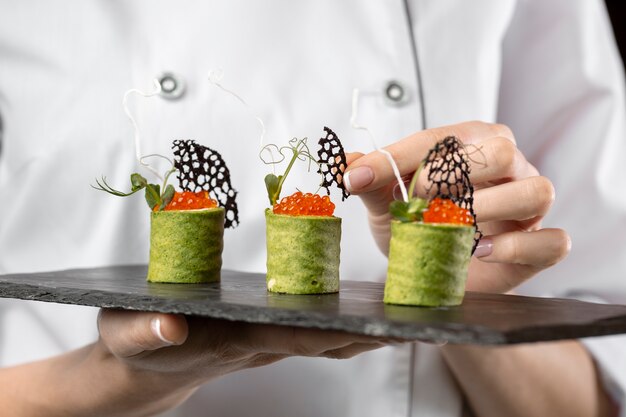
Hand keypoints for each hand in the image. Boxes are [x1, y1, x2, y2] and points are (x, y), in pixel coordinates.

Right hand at [92, 309, 389, 414]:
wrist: (143, 362)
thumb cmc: (133, 341)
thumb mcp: (126, 332)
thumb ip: (143, 331)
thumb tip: (168, 328)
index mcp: (234, 339)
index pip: (294, 337)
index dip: (337, 334)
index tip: (378, 329)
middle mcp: (261, 342)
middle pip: (327, 342)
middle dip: (372, 336)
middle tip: (423, 325)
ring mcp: (268, 340)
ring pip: (328, 339)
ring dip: (369, 332)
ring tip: (414, 319)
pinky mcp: (269, 333)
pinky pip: (317, 331)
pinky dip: (348, 325)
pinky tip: (371, 314)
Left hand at [344, 121, 570, 293]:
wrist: (437, 270)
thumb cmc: (415, 224)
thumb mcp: (386, 200)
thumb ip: (371, 179)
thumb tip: (342, 163)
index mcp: (473, 142)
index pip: (442, 138)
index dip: (397, 158)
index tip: (356, 179)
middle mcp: (510, 166)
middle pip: (501, 152)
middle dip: (450, 177)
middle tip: (414, 203)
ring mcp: (530, 205)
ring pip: (535, 191)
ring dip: (485, 211)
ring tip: (449, 229)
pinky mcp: (540, 244)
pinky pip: (553, 241)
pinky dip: (517, 247)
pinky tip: (481, 252)